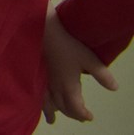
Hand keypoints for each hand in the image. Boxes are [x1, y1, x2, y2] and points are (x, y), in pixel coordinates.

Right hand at [41, 5, 117, 123]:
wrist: (44, 32)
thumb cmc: (68, 45)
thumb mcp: (90, 59)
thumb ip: (102, 75)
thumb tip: (114, 88)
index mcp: (68, 86)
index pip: (76, 107)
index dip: (83, 114)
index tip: (90, 117)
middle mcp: (56, 87)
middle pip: (63, 107)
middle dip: (72, 114)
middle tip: (79, 117)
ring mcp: (45, 81)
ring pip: (49, 103)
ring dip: (53, 112)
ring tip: (52, 119)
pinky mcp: (38, 74)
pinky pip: (39, 94)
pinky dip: (41, 102)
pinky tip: (39, 101)